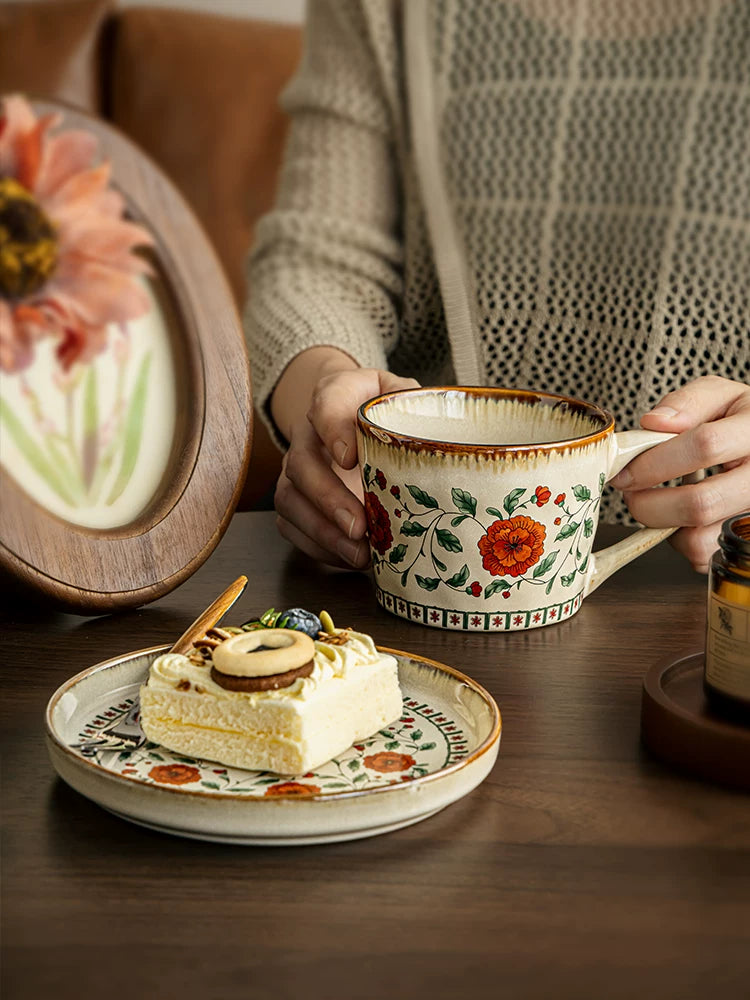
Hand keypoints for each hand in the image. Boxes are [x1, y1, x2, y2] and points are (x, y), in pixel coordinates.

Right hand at [275, 365, 419, 567]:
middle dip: (327, 498)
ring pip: (289, 497)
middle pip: (302, 461)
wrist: (357, 415)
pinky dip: (317, 546)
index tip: (350, 458)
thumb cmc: (390, 410)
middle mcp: (309, 431)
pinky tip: (349, 558)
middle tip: (359, 526)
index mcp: (339, 395)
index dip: (333, 430)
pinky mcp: (295, 496)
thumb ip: (422, 412)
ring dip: (322, 531)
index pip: (327, 403)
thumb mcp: (409, 398)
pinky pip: (290, 524)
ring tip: (359, 554)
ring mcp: (297, 465)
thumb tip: (451, 447)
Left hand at [610, 376, 749, 571]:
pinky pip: (703, 555)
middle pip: (699, 504)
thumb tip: (654, 423)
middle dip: (649, 504)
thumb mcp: (718, 396)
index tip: (625, 471)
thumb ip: (686, 403)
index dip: (655, 461)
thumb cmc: (736, 419)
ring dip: (663, 525)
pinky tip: (682, 516)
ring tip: (659, 503)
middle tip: (631, 493)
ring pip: (700, 538)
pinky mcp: (744, 538)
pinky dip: (681, 540)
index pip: (704, 446)